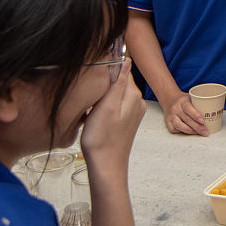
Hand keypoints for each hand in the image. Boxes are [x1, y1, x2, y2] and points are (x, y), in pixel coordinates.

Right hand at [80, 61, 145, 175]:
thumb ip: (117, 83)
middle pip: (119, 81)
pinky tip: (93, 114)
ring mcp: (132, 112)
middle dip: (104, 82)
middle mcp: (136, 101)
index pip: (122, 70)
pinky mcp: (125, 121)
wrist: (106, 165)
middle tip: (89, 91)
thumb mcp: (106, 106)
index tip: (94, 71)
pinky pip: (114, 105)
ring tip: (90, 104)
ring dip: (102, 94)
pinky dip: (103, 105)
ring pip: (115, 93)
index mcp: (132, 95)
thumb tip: (126, 60)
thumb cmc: (102, 138)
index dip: (107, 67)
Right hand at [164, 93, 208, 135]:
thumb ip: (200, 103)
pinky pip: (175, 130)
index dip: (196, 115)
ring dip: (191, 131)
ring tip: (199, 133)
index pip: (188, 108)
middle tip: (205, 131)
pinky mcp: (167, 122)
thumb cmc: (184, 100)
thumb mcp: (192, 97)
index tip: (203, 121)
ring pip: (180, 126)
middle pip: (186, 119)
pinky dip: (183, 132)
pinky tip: (190, 132)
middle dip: (197, 127)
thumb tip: (216, 110)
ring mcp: (171, 116)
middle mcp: (175, 109)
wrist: (170, 99)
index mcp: (182, 101)